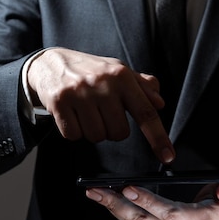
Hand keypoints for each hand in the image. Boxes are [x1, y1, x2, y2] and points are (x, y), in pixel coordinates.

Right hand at [27, 48, 174, 163]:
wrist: (50, 63)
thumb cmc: (91, 70)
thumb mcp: (119, 72)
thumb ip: (142, 87)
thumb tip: (159, 103)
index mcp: (122, 76)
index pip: (146, 112)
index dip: (158, 137)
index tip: (168, 156)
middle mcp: (102, 84)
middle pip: (119, 133)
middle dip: (112, 129)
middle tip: (103, 113)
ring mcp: (79, 93)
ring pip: (97, 136)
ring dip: (93, 130)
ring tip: (86, 112)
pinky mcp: (59, 102)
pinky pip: (74, 136)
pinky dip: (74, 131)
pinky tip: (72, 114)